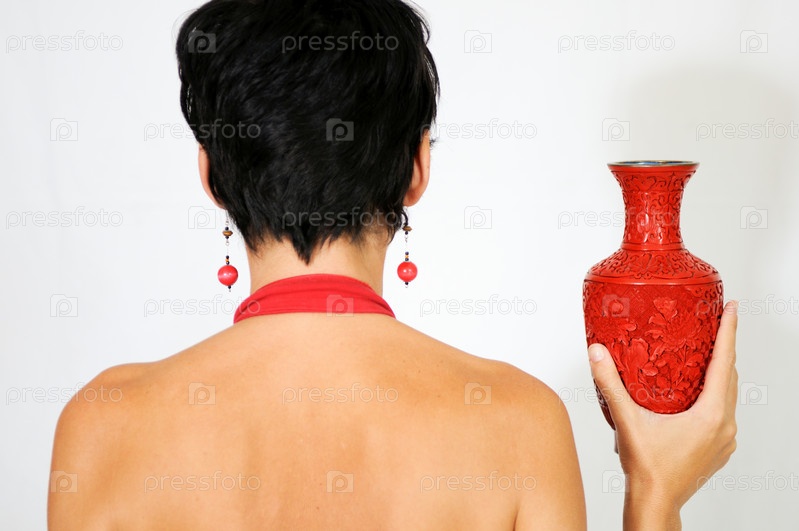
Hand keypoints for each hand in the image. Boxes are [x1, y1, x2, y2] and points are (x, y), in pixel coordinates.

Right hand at [588, 301, 738, 529]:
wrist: (655, 502)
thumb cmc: (646, 469)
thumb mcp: (626, 421)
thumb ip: (610, 384)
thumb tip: (597, 352)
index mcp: (710, 415)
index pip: (724, 363)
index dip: (729, 331)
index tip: (733, 308)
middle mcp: (725, 425)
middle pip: (731, 376)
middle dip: (726, 347)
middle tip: (719, 322)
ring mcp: (725, 438)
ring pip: (729, 394)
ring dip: (721, 371)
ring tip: (709, 351)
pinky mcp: (719, 447)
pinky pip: (725, 412)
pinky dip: (717, 394)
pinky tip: (699, 390)